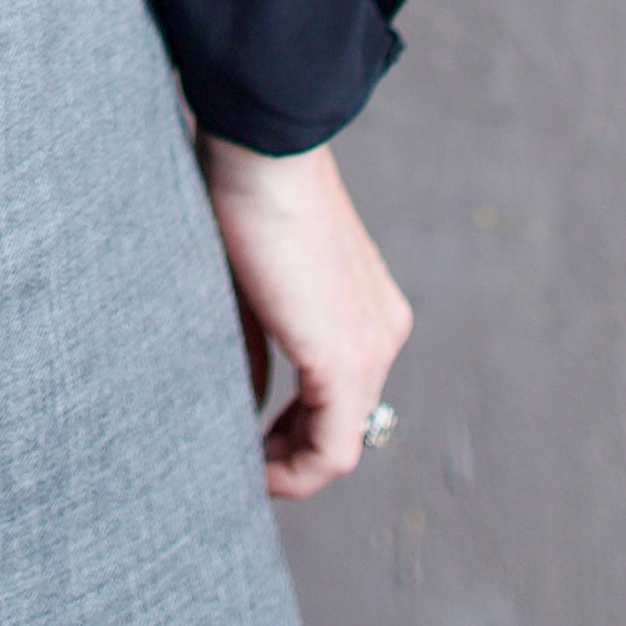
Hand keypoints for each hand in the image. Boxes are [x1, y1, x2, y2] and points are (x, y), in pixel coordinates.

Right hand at [196, 132, 413, 501]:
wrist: (263, 152)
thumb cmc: (245, 195)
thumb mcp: (249, 284)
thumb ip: (256, 344)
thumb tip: (248, 403)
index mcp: (366, 307)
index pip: (341, 393)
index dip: (294, 428)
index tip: (248, 432)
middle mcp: (384, 333)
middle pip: (342, 423)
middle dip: (291, 451)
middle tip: (242, 461)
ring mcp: (372, 349)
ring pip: (340, 442)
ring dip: (292, 468)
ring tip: (245, 473)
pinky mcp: (347, 362)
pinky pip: (333, 450)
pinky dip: (295, 472)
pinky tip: (255, 471)